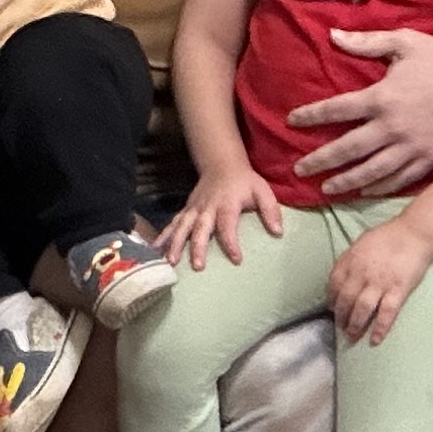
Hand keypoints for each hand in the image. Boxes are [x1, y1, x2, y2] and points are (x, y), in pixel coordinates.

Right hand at [161, 160, 282, 269]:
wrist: (222, 165)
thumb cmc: (244, 182)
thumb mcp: (263, 191)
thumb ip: (270, 210)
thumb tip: (278, 232)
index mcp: (227, 203)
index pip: (228, 224)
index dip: (231, 242)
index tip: (236, 259)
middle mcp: (207, 207)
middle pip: (200, 228)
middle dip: (197, 247)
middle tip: (197, 266)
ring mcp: (194, 209)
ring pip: (182, 227)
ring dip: (175, 244)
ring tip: (170, 261)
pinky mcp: (186, 211)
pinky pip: (172, 224)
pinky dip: (162, 237)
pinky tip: (154, 251)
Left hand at [289, 25, 432, 195]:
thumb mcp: (403, 42)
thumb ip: (366, 42)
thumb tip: (333, 36)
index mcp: (382, 97)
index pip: (336, 109)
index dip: (311, 116)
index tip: (292, 120)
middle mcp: (393, 126)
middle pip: (347, 149)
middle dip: (319, 161)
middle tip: (298, 171)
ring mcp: (412, 146)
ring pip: (371, 171)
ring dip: (345, 181)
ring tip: (326, 189)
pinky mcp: (430, 158)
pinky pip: (399, 179)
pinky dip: (379, 187)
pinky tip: (365, 191)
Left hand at [326, 220, 432, 346]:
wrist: (414, 234)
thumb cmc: (387, 236)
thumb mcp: (360, 243)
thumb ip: (350, 260)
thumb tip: (341, 277)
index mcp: (350, 261)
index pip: (334, 284)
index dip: (331, 299)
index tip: (332, 308)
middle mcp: (361, 274)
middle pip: (345, 300)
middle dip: (341, 317)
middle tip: (341, 328)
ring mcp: (379, 284)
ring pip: (362, 309)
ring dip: (355, 325)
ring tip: (352, 336)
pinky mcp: (397, 291)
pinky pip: (386, 313)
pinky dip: (380, 328)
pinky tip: (375, 340)